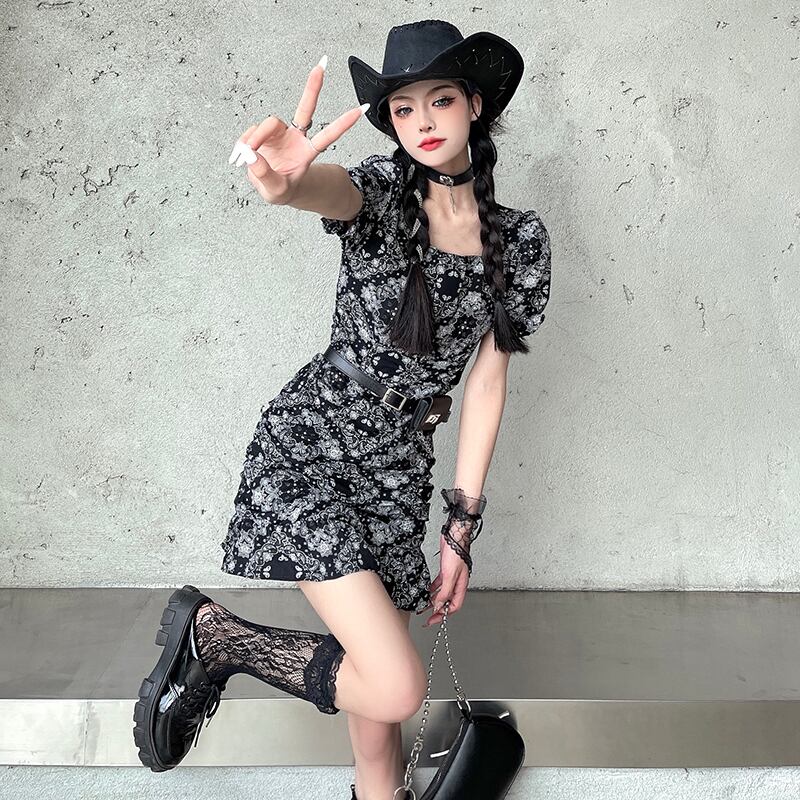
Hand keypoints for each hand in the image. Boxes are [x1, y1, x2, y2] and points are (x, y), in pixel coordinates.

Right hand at [228, 57, 367, 204]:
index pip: (327, 136)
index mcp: (307, 152)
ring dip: (256, 137)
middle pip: (304, 108)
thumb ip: (264, 175)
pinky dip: (245, 144)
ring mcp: (280, 133)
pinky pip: (252, 133)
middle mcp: (296, 138)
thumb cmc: (282, 190)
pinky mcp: (264, 133)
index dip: (343, 124)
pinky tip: (244, 155)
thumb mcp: (275, 192)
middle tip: (322, 65)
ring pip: (268, 123)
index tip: (361, 109)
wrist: (272, 186)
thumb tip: (252, 155)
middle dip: (313, 87)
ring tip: (248, 154)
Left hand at [417, 532, 470, 626]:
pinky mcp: (445, 570)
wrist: (454, 536)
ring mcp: (451, 577)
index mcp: (460, 586)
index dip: (443, 615)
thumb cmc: (456, 553)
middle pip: (447, 602)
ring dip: (433, 601)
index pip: (453, 607)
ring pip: (442, 594)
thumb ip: (445, 592)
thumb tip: (439, 606)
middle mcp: (457, 583)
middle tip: (427, 618)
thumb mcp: (449, 575)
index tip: (432, 620)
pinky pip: (439, 584)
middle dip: (437, 611)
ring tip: (424, 606)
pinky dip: (432, 589)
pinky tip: (427, 591)